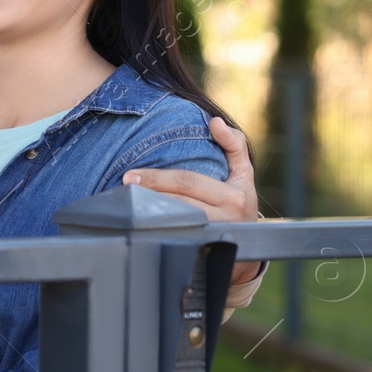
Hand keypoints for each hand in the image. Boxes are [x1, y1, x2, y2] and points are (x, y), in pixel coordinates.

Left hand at [123, 119, 262, 282]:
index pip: (188, 183)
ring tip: (125, 201)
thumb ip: (233, 144)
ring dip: (148, 212)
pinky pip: (173, 237)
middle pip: (177, 204)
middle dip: (148, 194)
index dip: (158, 178)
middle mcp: (226, 219)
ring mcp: (212, 237)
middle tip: (124, 184)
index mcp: (235, 196)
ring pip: (174, 222)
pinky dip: (154, 228)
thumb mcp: (244, 171)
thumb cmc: (239, 197)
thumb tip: (214, 122)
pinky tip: (138, 221)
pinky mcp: (200, 249)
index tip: (132, 174)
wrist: (248, 241)